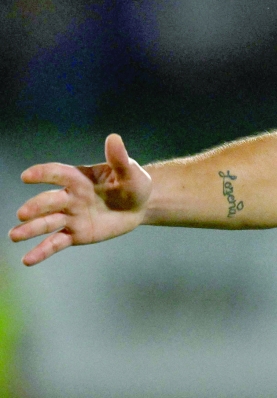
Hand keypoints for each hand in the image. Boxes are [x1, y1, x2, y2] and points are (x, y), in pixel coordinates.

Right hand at [9, 134, 151, 265]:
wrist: (140, 206)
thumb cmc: (134, 184)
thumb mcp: (131, 172)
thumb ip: (119, 159)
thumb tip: (114, 138)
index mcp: (80, 178)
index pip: (58, 174)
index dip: (43, 174)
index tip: (27, 176)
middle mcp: (70, 197)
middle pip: (49, 201)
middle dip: (36, 207)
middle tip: (23, 213)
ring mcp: (71, 217)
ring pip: (47, 223)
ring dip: (30, 229)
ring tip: (14, 235)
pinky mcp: (75, 234)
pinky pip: (56, 243)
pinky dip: (41, 251)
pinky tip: (27, 260)